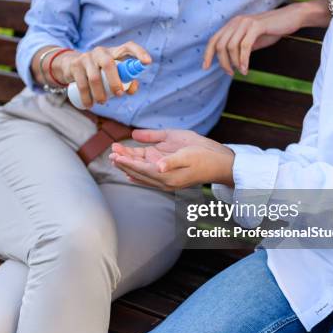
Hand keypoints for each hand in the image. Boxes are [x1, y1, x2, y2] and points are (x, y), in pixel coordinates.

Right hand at [54, 42, 151, 108]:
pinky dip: (87, 98)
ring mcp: (86, 57)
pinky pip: (82, 84)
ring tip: (102, 103)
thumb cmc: (99, 71)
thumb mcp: (113, 73)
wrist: (71, 65)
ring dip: (100, 94)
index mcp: (114, 52)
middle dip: (115, 82)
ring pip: (94, 78)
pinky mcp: (75, 65)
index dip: (139, 52)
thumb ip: (126, 81)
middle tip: (118, 95)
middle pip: (109, 64)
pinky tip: (89, 105)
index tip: (148, 62)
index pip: (128, 47)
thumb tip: (132, 89)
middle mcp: (101, 52)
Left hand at [109, 129, 234, 190]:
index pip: (140, 168)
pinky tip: (129, 175)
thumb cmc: (205, 155)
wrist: (221, 164)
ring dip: (128, 167)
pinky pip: (149, 178)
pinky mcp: (170, 178)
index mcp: (167, 175)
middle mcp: (165, 181)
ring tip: (115, 158)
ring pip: (142, 174)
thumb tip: (156, 165)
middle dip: (124, 162)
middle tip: (111, 152)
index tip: (114, 154)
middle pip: (138, 172)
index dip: (126, 161)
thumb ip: (170, 158)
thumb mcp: (187, 151)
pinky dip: (137, 175)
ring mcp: (167, 181)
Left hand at [203, 0, 330, 75]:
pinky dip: (243, 60)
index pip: (213, 40)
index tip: (205, 68)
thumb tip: (229, 63)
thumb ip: (239, 48)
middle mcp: (236, 22)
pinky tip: (246, 69)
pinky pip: (244, 46)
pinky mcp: (256, 26)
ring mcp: (245, 22)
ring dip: (234, 63)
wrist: (291, 18)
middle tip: (230, 73)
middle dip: (223, 62)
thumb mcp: (251, 40)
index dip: (207, 54)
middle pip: (220, 45)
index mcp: (232, 24)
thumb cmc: (271, 30)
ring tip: (241, 71)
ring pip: (230, 47)